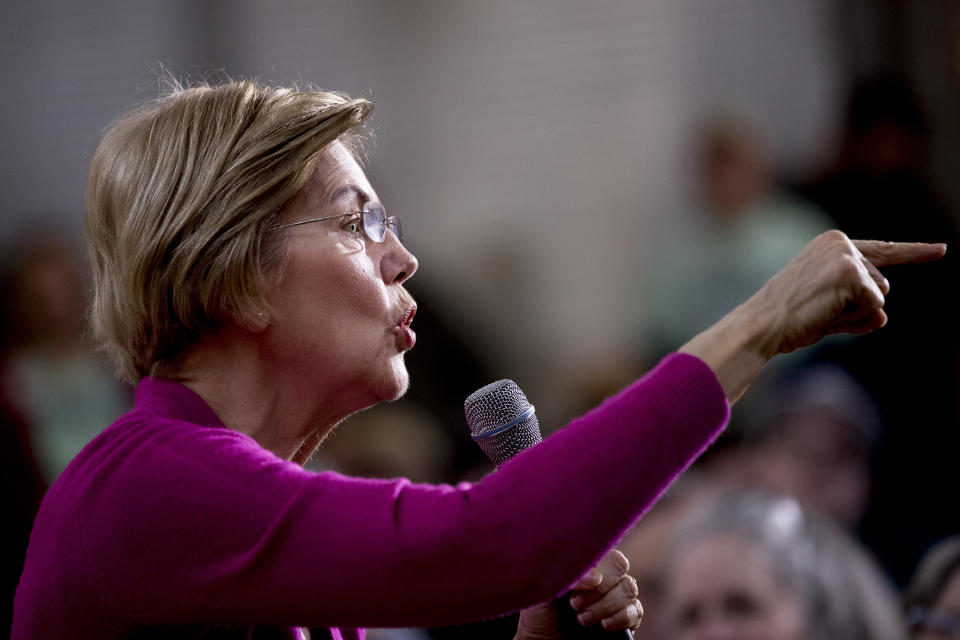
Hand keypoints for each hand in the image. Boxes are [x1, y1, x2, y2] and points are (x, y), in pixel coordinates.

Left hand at [515, 549, 642, 639]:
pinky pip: (636, 611)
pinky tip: (603, 625)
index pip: (605, 550)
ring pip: (629, 588)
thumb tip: (595, 578)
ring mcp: (616, 596)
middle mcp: (604, 576)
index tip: (581, 586)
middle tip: (575, 605)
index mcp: (587, 563)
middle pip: (621, 567)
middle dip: (599, 589)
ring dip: (606, 604)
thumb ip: (569, 576)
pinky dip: (621, 618)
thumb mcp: (545, 589)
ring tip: (582, 619)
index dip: (598, 568)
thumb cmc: (541, 611)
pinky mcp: (625, 618)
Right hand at [751, 230, 945, 354]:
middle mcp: (839, 242)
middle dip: (860, 305)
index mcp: (829, 244)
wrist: (764, 323)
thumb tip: (883, 318)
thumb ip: (859, 312)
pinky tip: (824, 311)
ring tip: (818, 311)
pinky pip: (873, 305)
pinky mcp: (850, 272)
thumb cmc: (788, 318)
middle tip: (819, 311)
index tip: (941, 250)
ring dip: (855, 312)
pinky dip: (853, 317)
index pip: (881, 250)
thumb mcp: (828, 312)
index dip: (914, 252)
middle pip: (881, 282)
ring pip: (879, 294)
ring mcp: (845, 255)